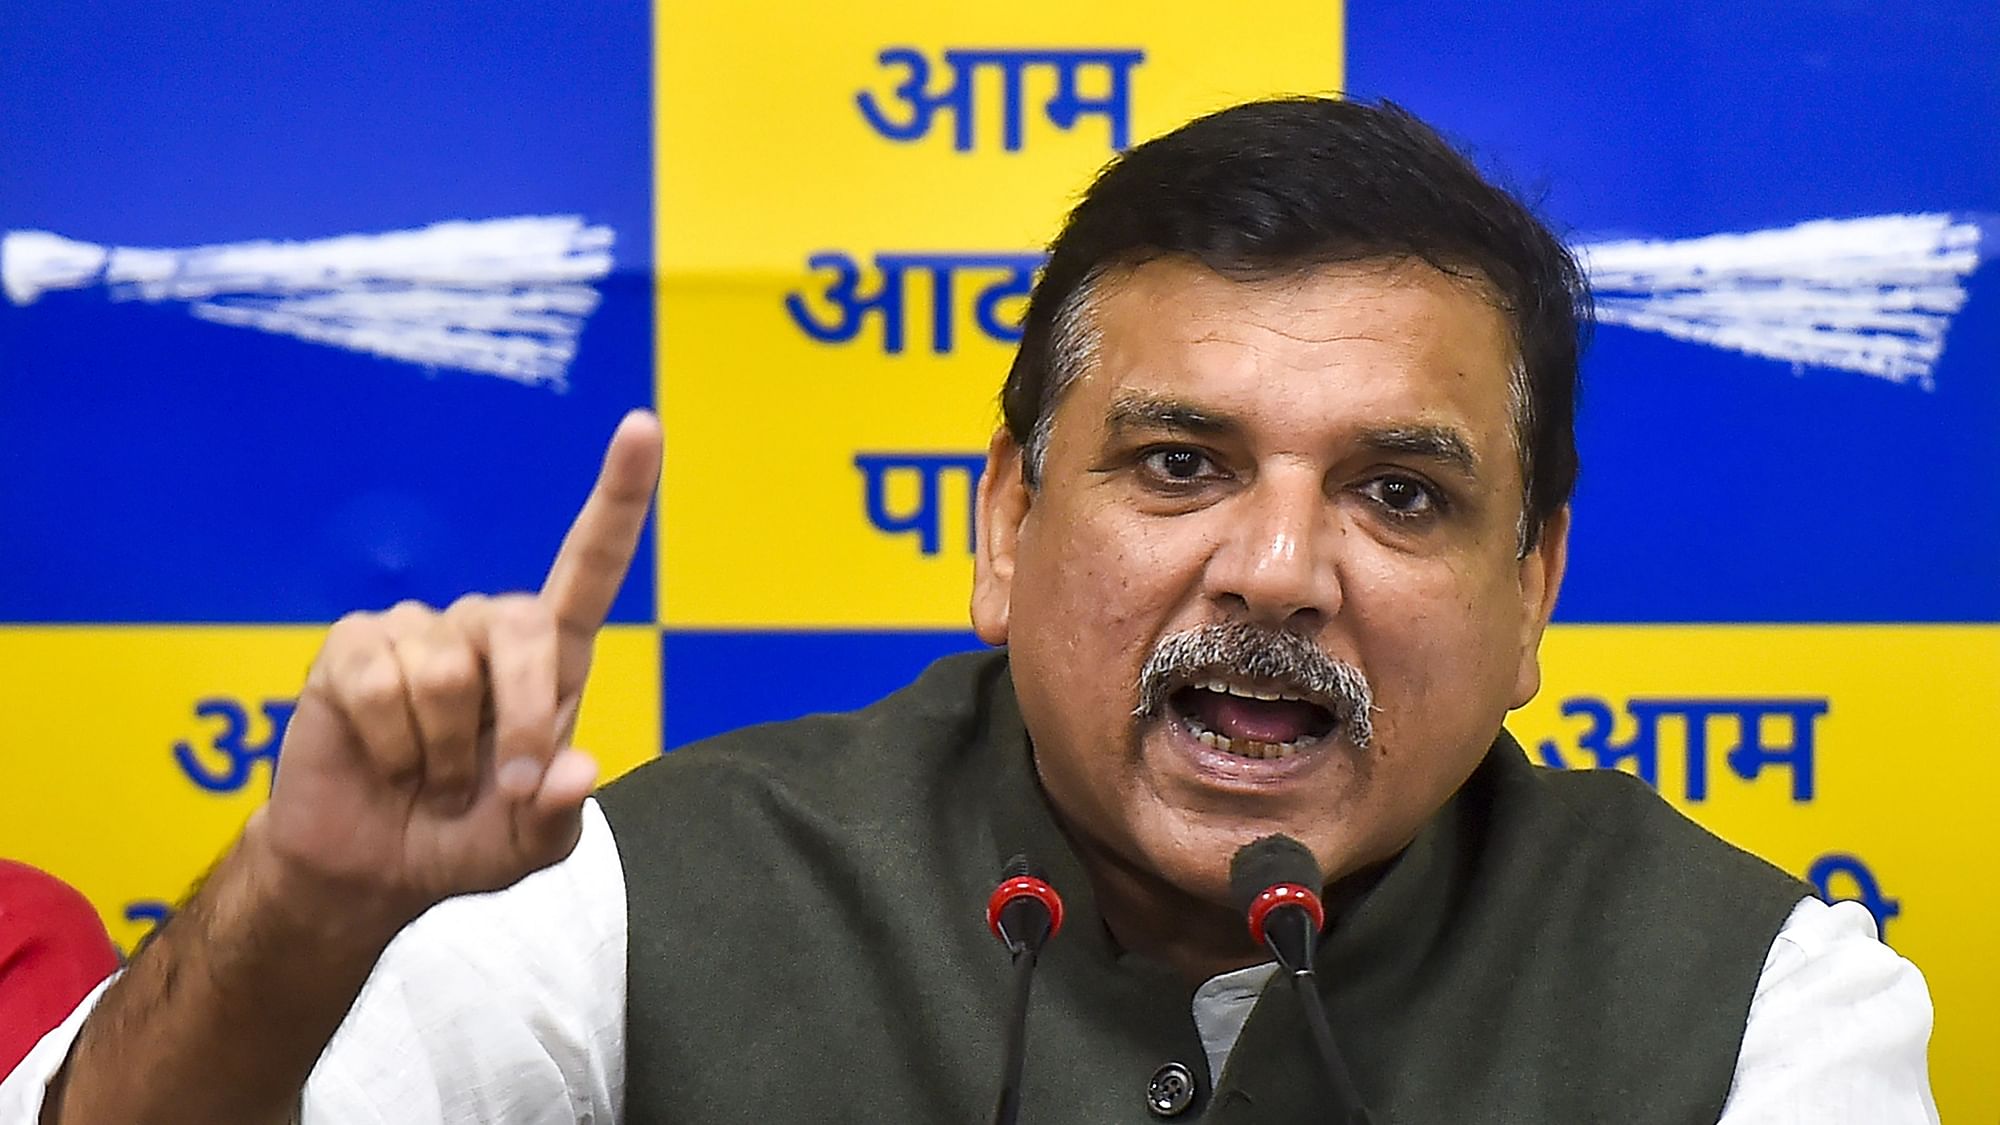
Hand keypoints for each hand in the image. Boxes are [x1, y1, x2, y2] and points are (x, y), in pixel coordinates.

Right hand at [251, 411, 661, 928]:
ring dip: (437, 752)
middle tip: (501, 788)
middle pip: (522, 631)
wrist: (369, 866)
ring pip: (443, 676)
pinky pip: (378, 685)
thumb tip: (575, 771)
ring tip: (426, 775)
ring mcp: (419, 631)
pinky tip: (381, 756)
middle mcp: (488, 629)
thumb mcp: (529, 845)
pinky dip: (387, 743)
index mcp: (551, 659)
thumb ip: (559, 815)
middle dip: (522, 720)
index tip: (644, 427)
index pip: (591, 566)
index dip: (619, 498)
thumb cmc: (463, 839)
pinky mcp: (355, 646)